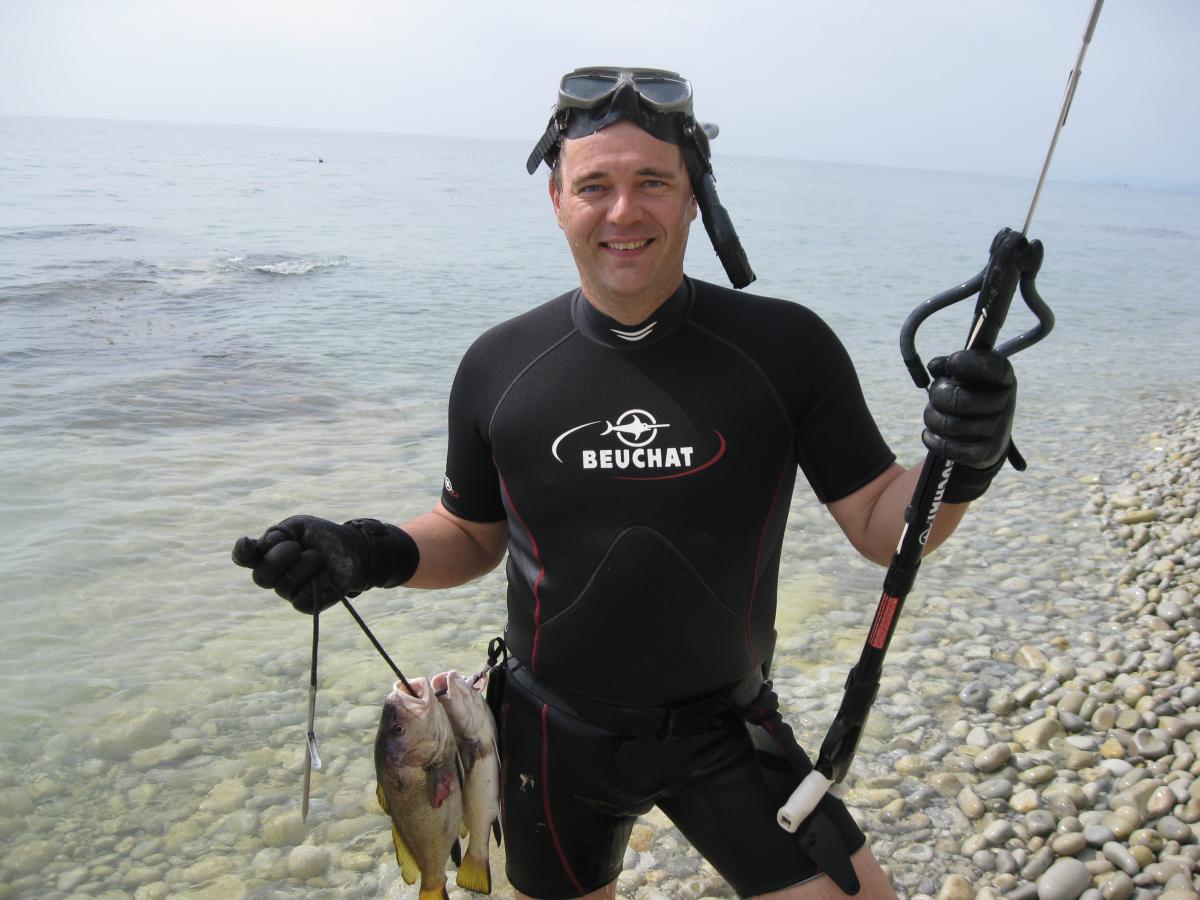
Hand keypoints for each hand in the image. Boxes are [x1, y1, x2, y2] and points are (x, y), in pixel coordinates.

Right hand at [232, 515, 366, 613]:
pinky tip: (326, 574)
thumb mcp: (301, 526)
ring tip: (319, 556)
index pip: (243, 557)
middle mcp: (274, 574)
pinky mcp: (304, 604)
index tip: (249, 544)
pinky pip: (300, 599)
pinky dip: (316, 582)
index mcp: (268, 552)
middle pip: (260, 576)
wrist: (352, 549)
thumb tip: (261, 546)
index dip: (241, 553)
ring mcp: (288, 590)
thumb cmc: (322, 537)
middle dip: (278, 559)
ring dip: (304, 566)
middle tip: (297, 547)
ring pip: (284, 587)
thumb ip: (279, 533)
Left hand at [921, 348, 1015, 469]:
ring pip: (950, 424)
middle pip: (960, 400)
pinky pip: (949, 447)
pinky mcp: (985, 453)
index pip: (993, 367)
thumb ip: (948, 367)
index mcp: (1003, 378)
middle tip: (935, 395)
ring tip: (934, 414)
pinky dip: (933, 439)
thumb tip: (935, 366)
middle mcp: (1005, 402)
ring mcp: (997, 430)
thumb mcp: (963, 376)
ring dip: (933, 418)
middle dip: (938, 396)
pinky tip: (931, 433)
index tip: (952, 363)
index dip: (969, 363)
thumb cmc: (971, 396)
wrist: (986, 437)